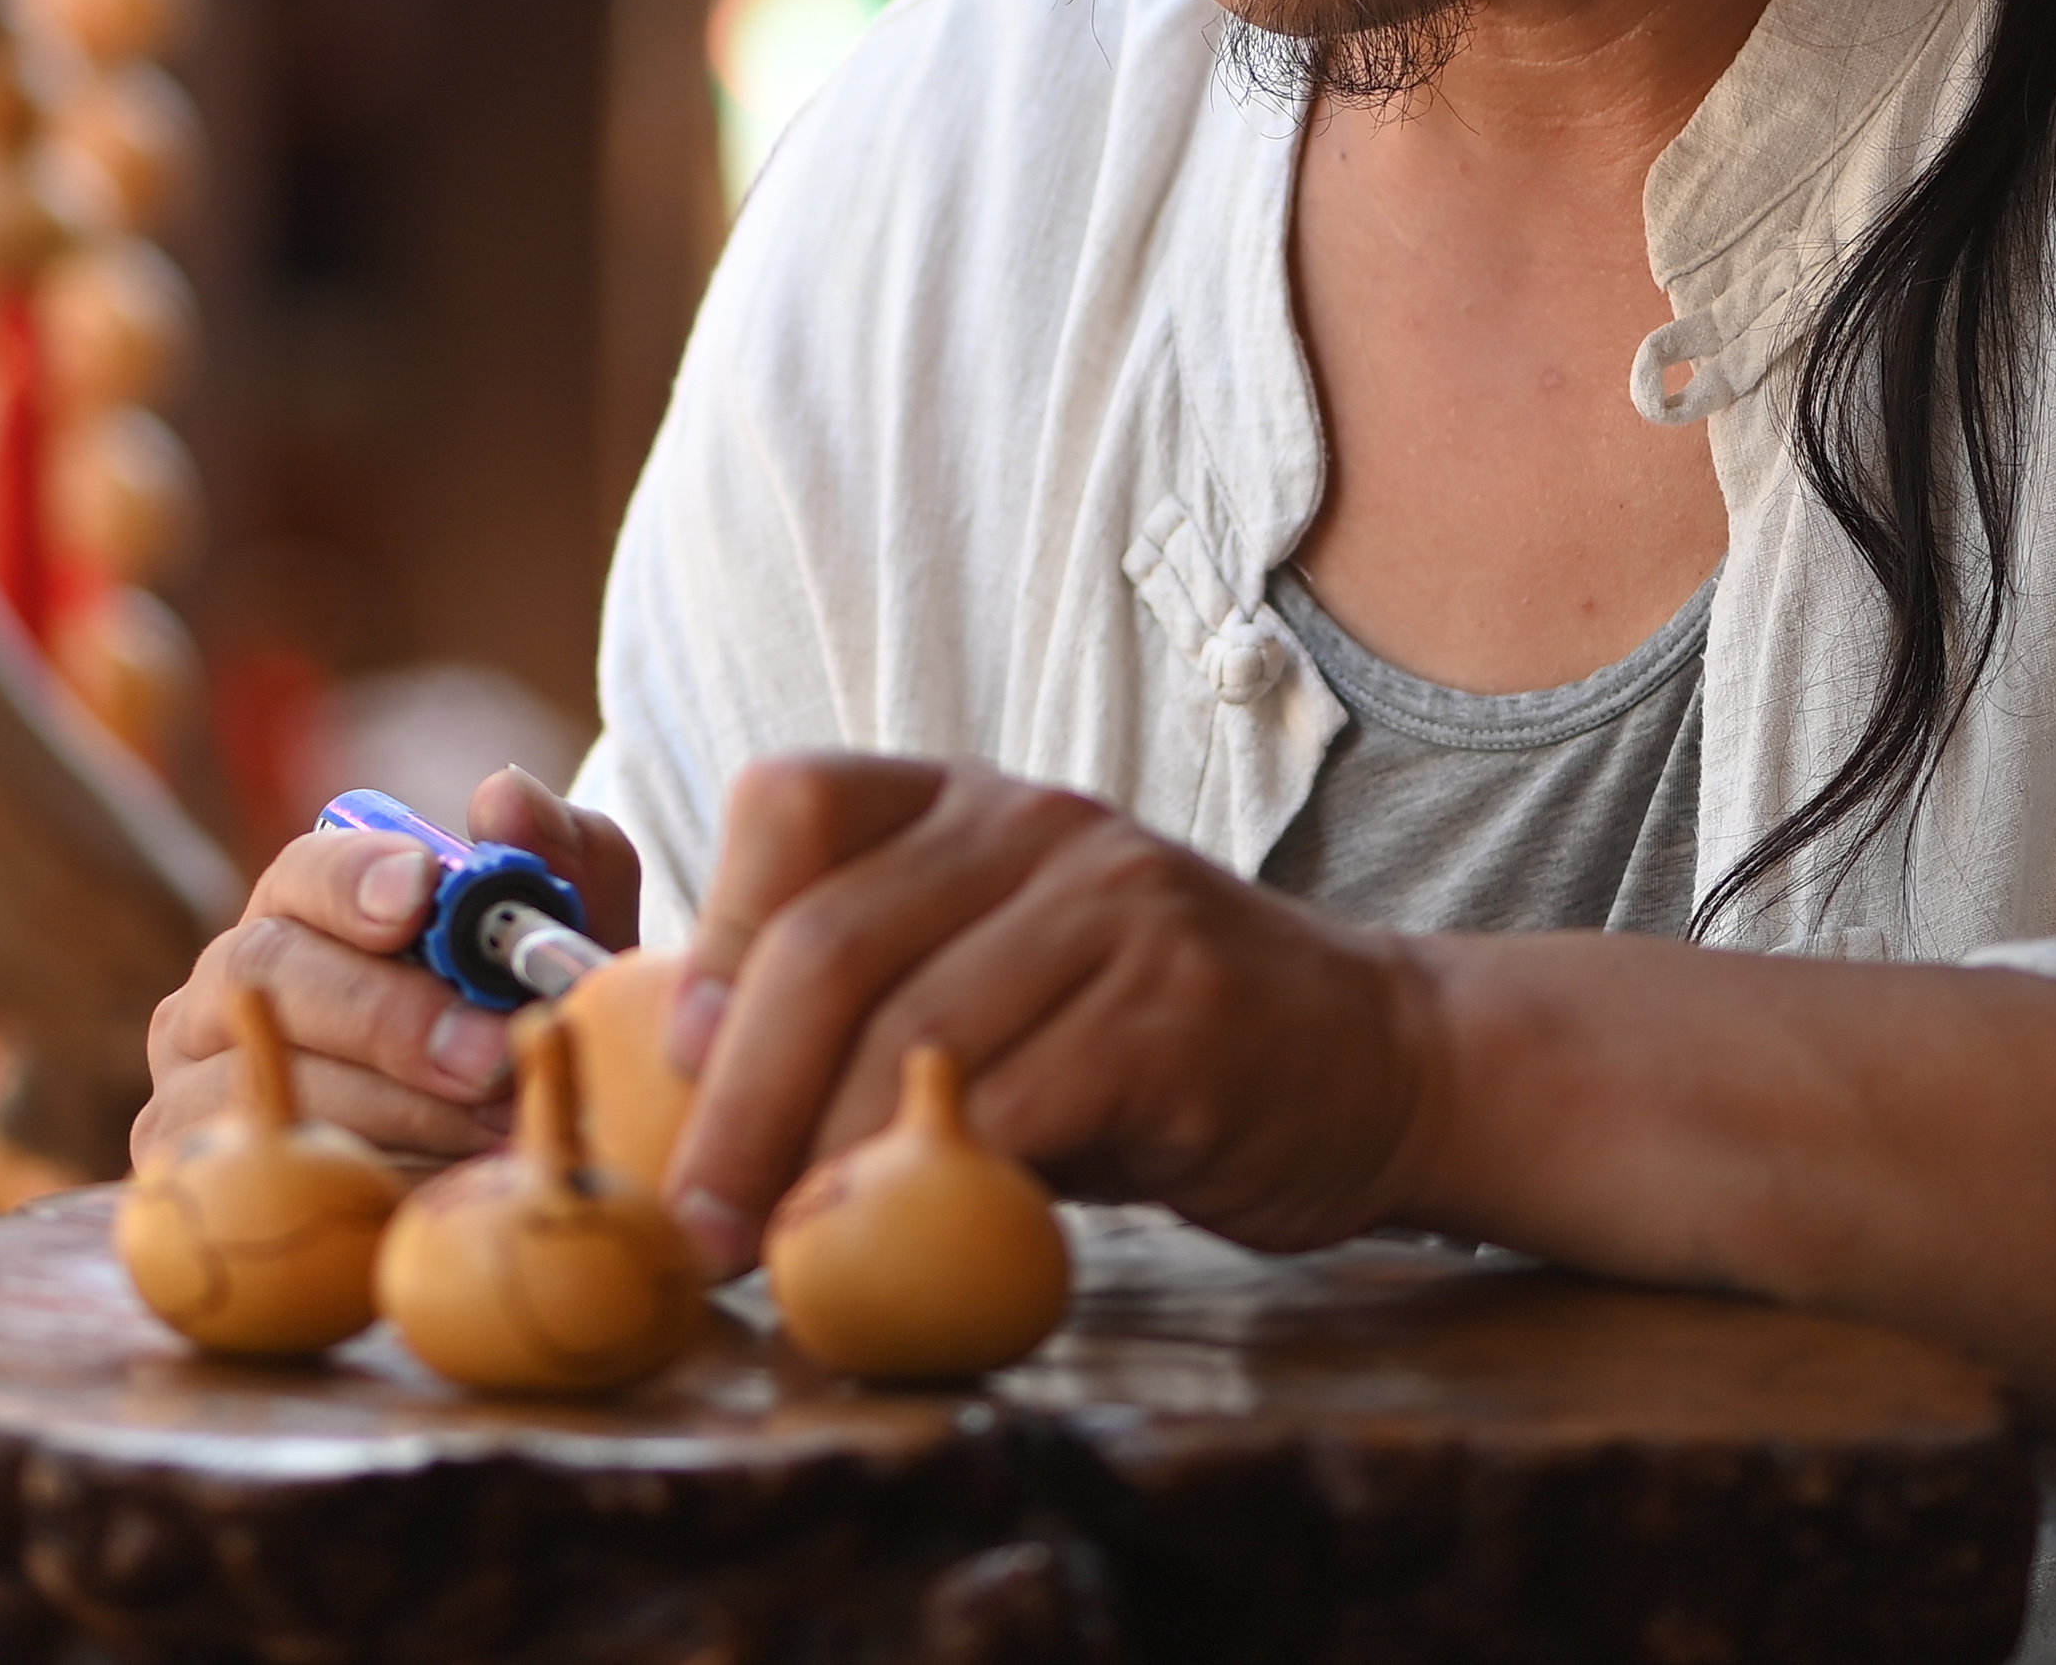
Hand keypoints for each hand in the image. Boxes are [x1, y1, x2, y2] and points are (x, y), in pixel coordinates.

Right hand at [134, 767, 646, 1171]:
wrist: (505, 1172)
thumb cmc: (521, 1038)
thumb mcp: (561, 953)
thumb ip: (559, 859)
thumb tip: (502, 798)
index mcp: (305, 910)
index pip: (305, 871)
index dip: (356, 878)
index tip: (423, 895)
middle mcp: (228, 986)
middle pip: (269, 972)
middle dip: (387, 1014)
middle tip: (489, 1055)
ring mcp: (194, 1079)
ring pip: (271, 1077)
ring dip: (396, 1110)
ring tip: (493, 1130)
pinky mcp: (192, 1174)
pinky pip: (266, 1171)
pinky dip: (365, 1179)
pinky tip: (439, 1186)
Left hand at [662, 753, 1435, 1273]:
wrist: (1379, 1059)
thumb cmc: (1146, 1039)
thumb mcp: (998, 977)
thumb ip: (872, 1002)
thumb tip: (691, 1097)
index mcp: (963, 799)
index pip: (789, 802)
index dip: (715, 932)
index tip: (675, 1068)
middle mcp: (1033, 823)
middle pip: (830, 942)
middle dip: (738, 1098)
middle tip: (692, 1221)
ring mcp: (1114, 907)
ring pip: (913, 1033)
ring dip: (824, 1165)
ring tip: (780, 1255)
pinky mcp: (1174, 1011)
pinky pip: (1017, 1108)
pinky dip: (941, 1189)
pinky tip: (915, 1248)